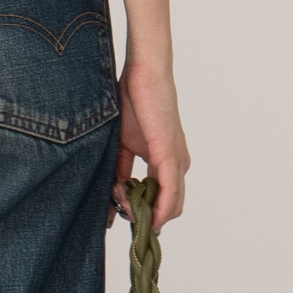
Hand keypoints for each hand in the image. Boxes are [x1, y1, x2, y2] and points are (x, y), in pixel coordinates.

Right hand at [110, 58, 189, 232]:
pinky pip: (170, 194)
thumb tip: (114, 194)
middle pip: (168, 208)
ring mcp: (177, 162)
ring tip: (120, 204)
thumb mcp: (122, 144)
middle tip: (116, 210)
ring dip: (145, 214)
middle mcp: (178, 165)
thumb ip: (121, 170)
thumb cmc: (132, 102)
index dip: (139, 212)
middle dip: (142, 216)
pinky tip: (147, 218)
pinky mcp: (171, 156)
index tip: (115, 216)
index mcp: (166, 161)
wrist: (144, 74)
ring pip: (171, 206)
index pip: (159, 199)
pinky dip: (159, 210)